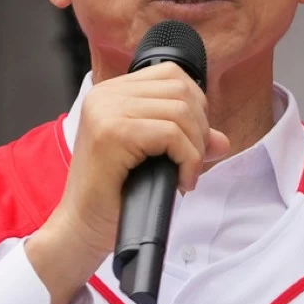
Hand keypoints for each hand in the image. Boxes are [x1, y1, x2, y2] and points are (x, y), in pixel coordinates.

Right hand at [26, 62, 229, 303]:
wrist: (82, 228)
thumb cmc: (114, 196)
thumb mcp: (154, 159)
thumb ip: (186, 141)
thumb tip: (221, 141)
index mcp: (111, 92)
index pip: (171, 75)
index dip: (195, 106)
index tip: (192, 141)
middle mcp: (105, 95)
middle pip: (181, 91)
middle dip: (199, 129)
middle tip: (191, 163)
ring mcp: (106, 111)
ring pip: (180, 111)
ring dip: (195, 148)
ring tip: (185, 174)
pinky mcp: (112, 133)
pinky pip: (171, 134)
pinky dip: (187, 159)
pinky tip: (180, 180)